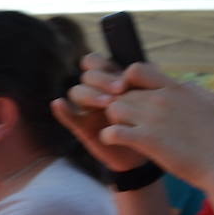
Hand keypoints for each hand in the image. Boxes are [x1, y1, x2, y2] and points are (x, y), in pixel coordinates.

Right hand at [51, 52, 151, 172]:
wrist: (147, 152)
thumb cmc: (151, 122)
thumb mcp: (154, 99)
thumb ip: (150, 81)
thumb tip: (151, 66)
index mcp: (109, 80)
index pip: (94, 62)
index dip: (102, 65)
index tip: (124, 79)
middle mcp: (96, 92)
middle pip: (87, 76)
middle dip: (102, 80)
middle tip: (119, 90)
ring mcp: (88, 109)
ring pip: (77, 92)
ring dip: (89, 94)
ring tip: (106, 103)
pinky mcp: (83, 128)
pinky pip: (69, 116)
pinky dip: (63, 110)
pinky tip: (58, 104)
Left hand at [96, 62, 213, 188]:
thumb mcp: (208, 101)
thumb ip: (190, 89)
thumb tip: (179, 84)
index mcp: (175, 88)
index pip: (136, 69)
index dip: (127, 82)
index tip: (132, 96)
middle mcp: (161, 99)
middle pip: (121, 93)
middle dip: (120, 105)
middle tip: (126, 120)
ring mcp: (153, 119)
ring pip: (113, 109)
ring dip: (114, 120)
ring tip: (123, 130)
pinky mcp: (146, 140)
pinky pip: (111, 132)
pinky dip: (108, 137)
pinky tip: (116, 142)